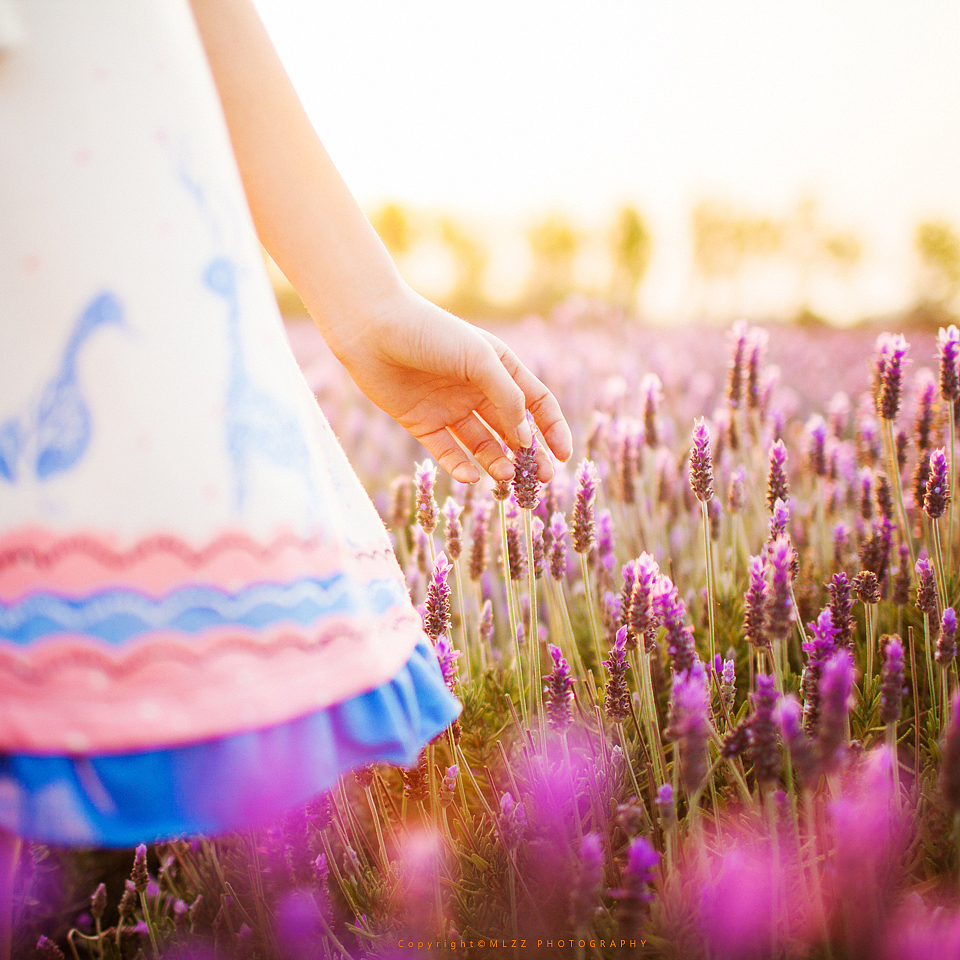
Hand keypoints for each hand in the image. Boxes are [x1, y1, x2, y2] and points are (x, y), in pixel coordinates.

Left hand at [330, 285, 572, 483]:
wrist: (372, 329)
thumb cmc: (430, 333)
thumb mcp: (479, 360)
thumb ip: (508, 399)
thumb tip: (527, 440)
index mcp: (498, 367)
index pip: (536, 403)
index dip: (553, 429)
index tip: (564, 456)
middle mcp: (477, 389)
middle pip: (512, 429)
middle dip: (529, 455)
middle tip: (539, 480)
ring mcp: (450, 408)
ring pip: (483, 445)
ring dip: (497, 462)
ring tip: (506, 477)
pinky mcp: (422, 423)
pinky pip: (448, 452)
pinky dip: (461, 467)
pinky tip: (472, 477)